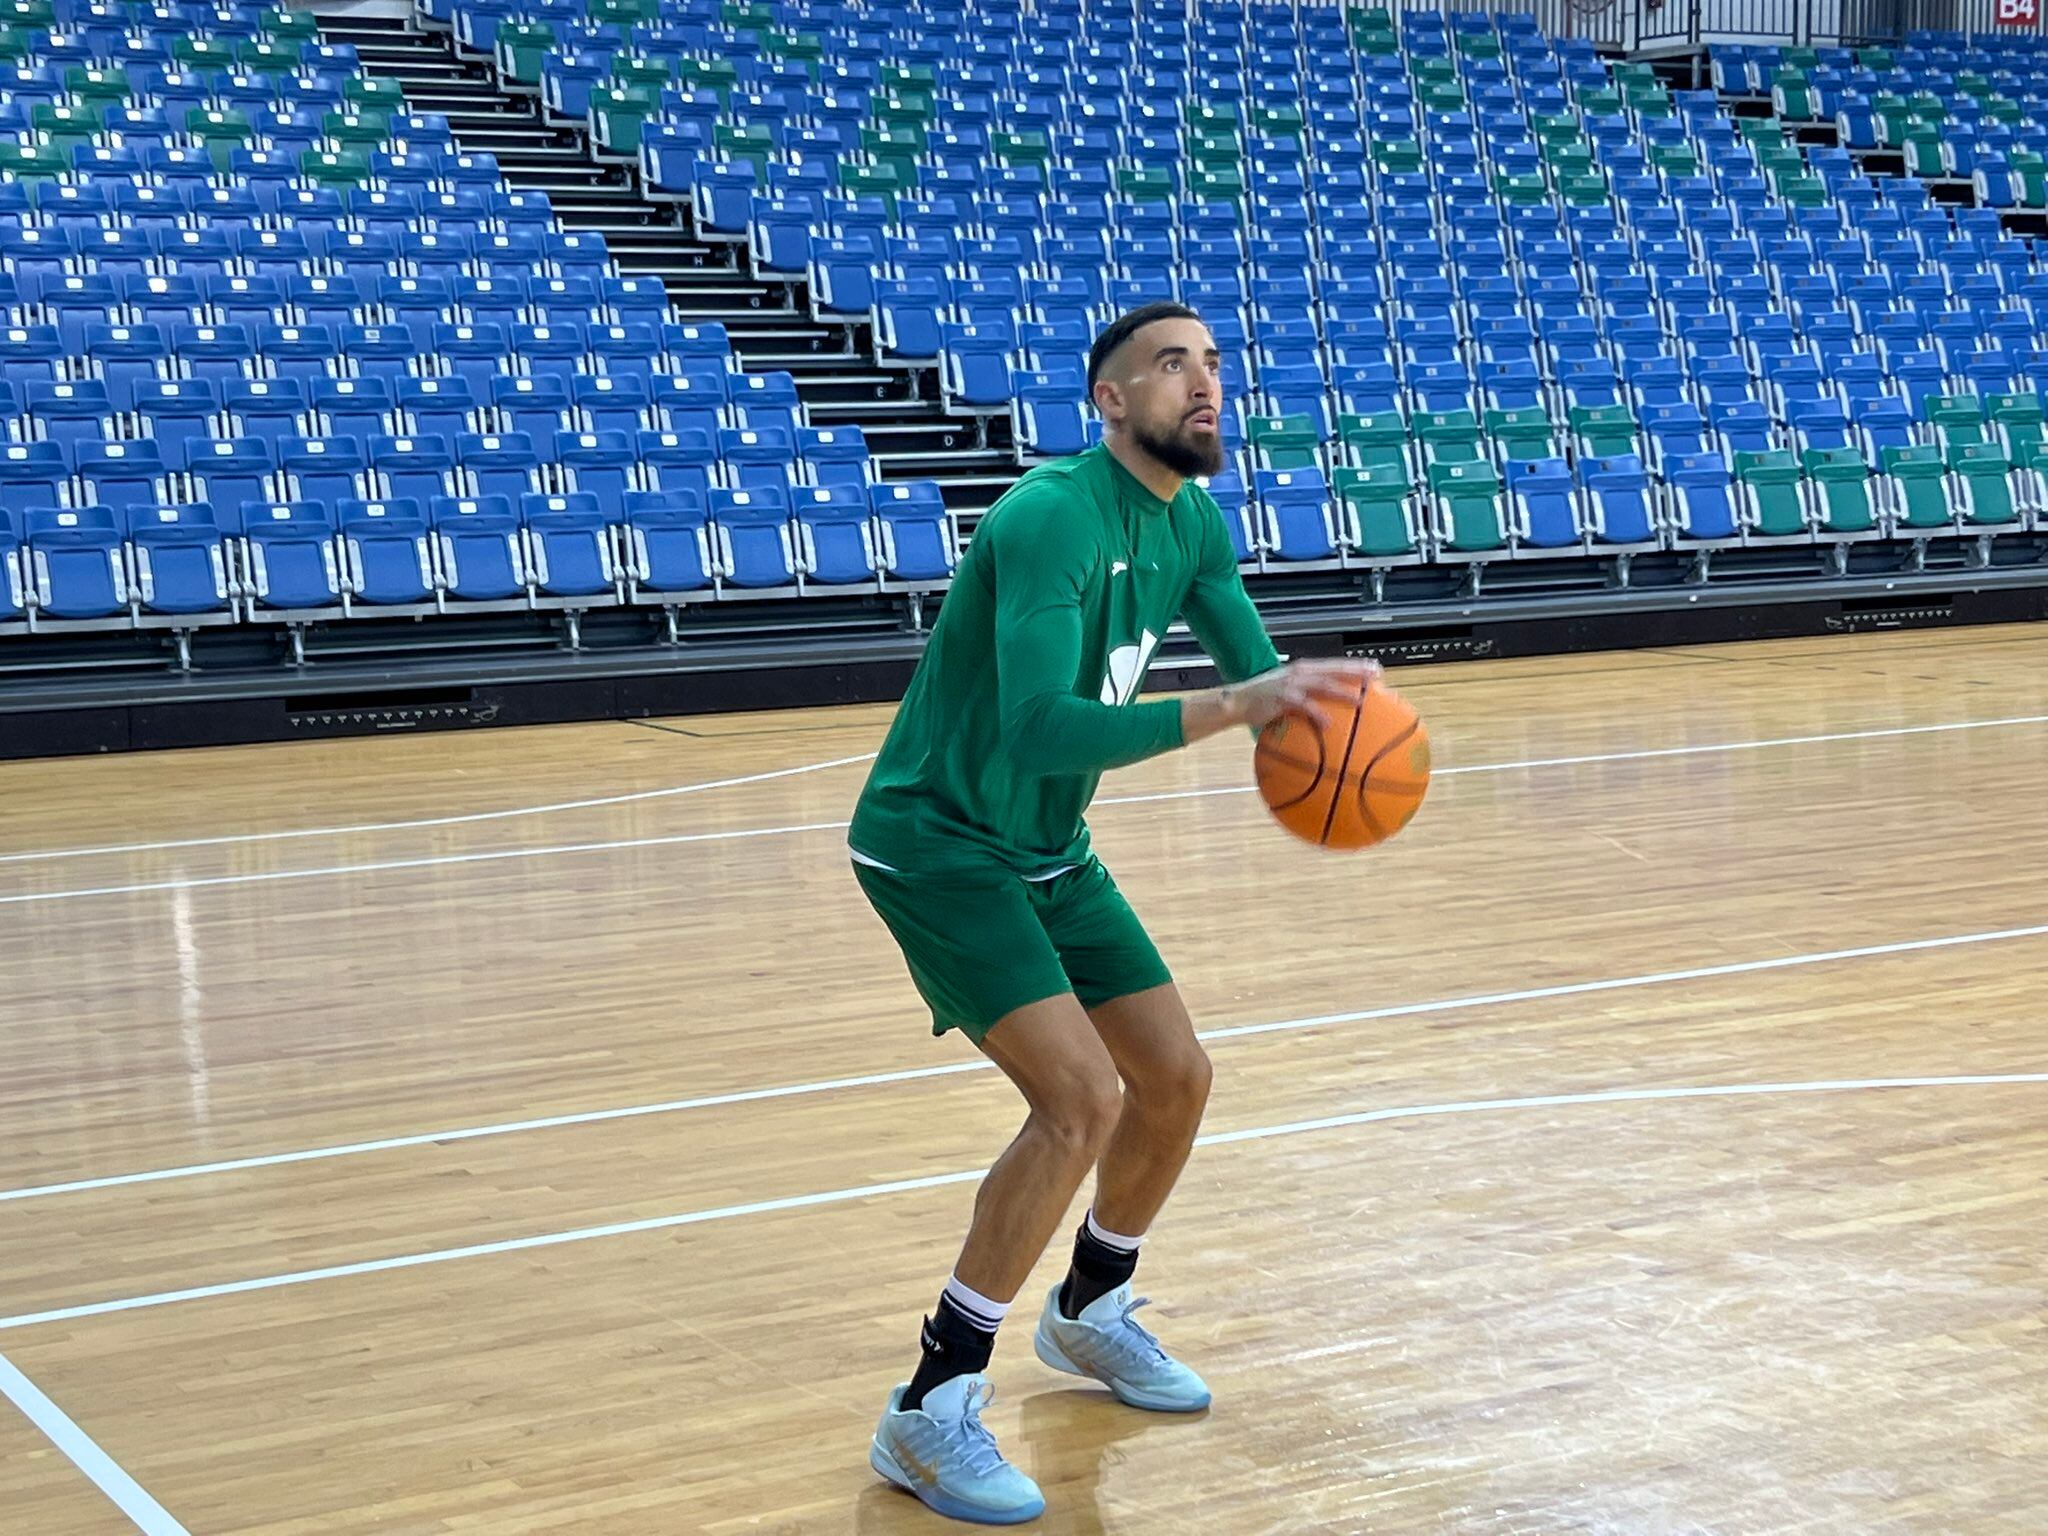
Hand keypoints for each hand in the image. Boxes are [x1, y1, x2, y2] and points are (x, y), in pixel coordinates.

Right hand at [1227, 657, 1383, 731]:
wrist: (1238, 701)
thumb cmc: (1264, 700)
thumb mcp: (1288, 693)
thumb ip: (1307, 697)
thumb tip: (1328, 713)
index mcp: (1303, 670)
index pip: (1333, 665)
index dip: (1355, 665)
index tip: (1375, 668)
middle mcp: (1300, 673)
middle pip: (1334, 670)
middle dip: (1356, 671)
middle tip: (1377, 675)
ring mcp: (1292, 684)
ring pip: (1323, 685)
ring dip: (1343, 691)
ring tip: (1360, 699)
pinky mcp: (1283, 698)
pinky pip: (1304, 706)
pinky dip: (1317, 714)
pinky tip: (1328, 723)